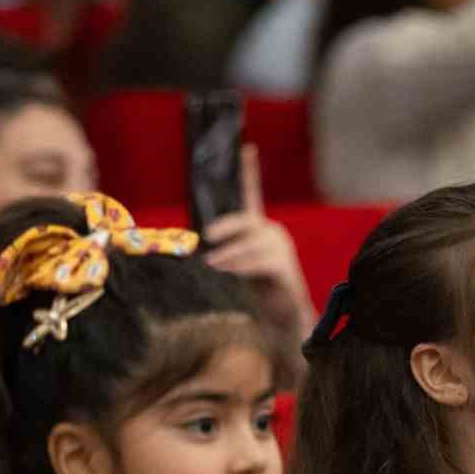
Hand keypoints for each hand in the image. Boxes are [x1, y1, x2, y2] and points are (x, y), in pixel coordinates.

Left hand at [204, 144, 315, 339]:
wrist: (279, 326)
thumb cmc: (252, 298)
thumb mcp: (229, 270)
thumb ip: (217, 254)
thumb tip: (188, 246)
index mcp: (258, 232)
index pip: (252, 195)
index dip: (250, 171)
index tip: (247, 147)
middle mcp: (272, 235)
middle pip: (248, 220)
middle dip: (226, 226)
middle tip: (206, 236)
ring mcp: (282, 251)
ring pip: (253, 242)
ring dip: (230, 253)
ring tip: (212, 264)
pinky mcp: (286, 269)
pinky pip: (263, 261)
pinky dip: (243, 265)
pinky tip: (229, 272)